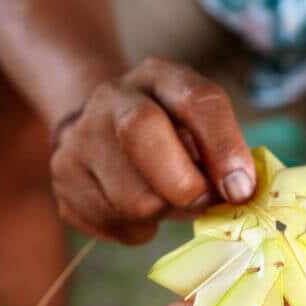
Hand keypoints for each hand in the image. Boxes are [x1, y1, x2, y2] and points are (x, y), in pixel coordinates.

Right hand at [50, 58, 254, 243]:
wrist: (100, 128)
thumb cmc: (170, 136)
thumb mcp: (200, 129)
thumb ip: (223, 156)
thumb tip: (241, 194)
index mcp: (161, 77)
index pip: (197, 99)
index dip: (224, 147)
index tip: (241, 188)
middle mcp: (114, 96)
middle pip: (142, 131)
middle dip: (183, 182)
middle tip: (201, 203)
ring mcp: (81, 135)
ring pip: (132, 195)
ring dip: (163, 212)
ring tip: (166, 201)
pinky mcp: (63, 176)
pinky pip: (112, 222)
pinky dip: (137, 229)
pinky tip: (137, 211)